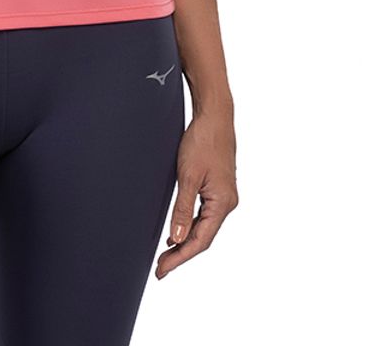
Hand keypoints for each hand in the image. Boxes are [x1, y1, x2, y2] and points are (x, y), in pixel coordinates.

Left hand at [155, 109, 237, 278]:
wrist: (214, 116)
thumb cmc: (202, 141)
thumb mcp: (187, 176)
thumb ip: (182, 209)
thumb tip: (176, 238)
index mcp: (222, 204)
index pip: (200, 241)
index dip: (180, 258)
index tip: (162, 270)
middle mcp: (226, 203)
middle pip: (203, 238)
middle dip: (181, 253)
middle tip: (159, 267)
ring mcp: (223, 196)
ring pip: (203, 227)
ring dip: (185, 241)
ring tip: (165, 254)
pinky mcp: (218, 188)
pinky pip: (204, 215)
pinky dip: (190, 226)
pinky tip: (178, 232)